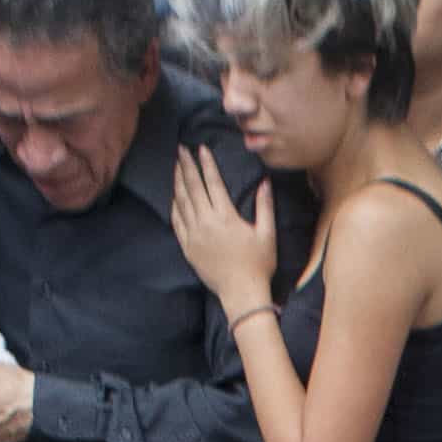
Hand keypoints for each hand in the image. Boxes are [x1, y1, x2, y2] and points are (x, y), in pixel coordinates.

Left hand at [168, 147, 280, 312]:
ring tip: (176, 166)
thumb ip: (264, 206)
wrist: (241, 293)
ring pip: (181, 202)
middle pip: (192, 187)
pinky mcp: (188, 247)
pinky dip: (174, 206)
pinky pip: (177, 221)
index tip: (201, 149)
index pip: (212, 183)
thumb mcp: (267, 234)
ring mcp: (194, 235)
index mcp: (226, 217)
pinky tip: (174, 196)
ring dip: (178, 182)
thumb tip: (264, 183)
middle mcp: (206, 223)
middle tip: (181, 149)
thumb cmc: (258, 265)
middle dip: (186, 166)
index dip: (206, 164)